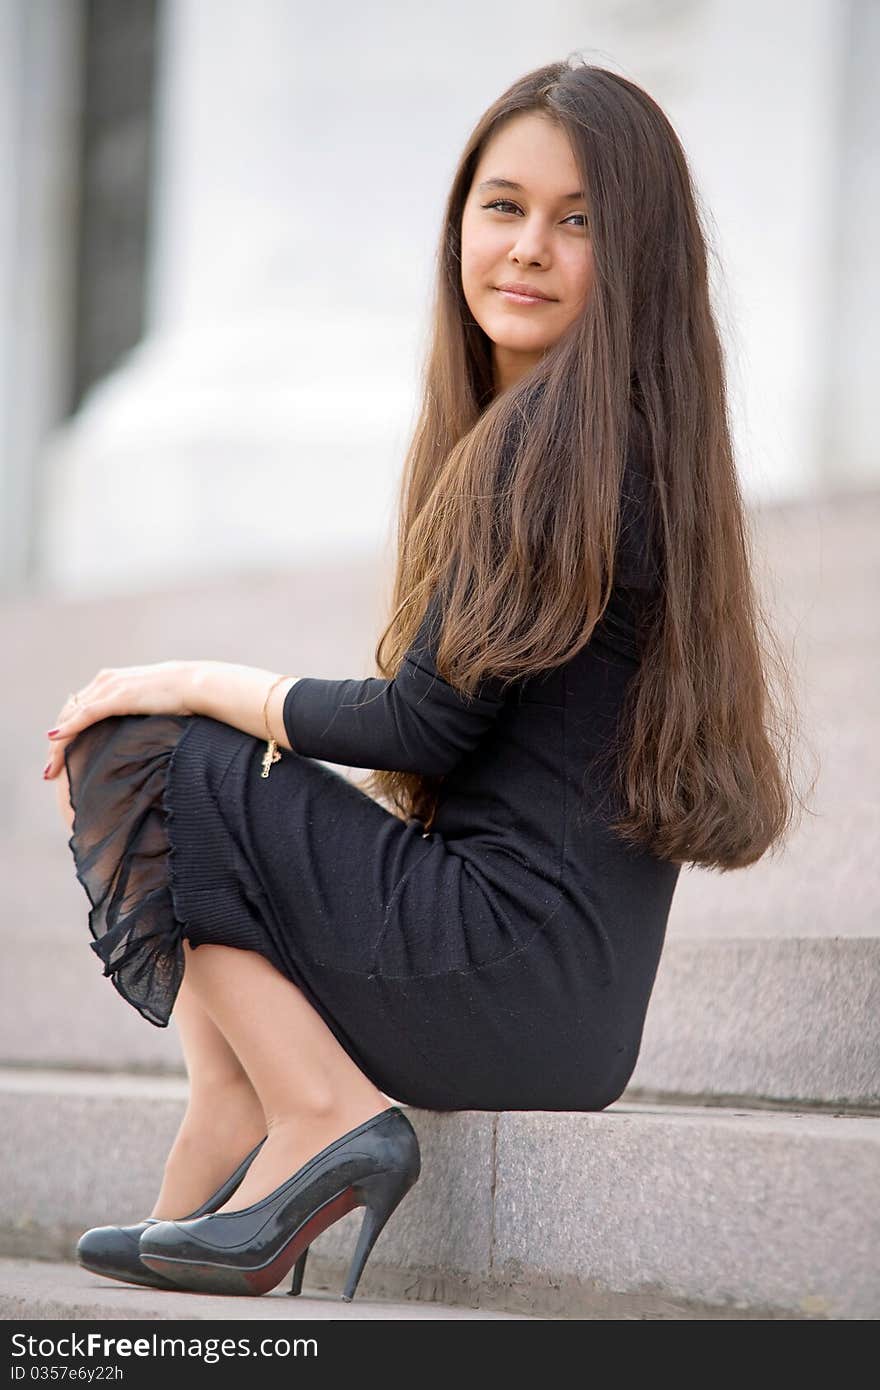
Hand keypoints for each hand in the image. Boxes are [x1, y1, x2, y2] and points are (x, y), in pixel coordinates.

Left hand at [43, 660, 195, 779]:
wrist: (196, 685)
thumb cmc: (180, 697)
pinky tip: (55, 740)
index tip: (59, 757)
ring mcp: (110, 687)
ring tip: (50, 769)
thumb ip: (134, 712)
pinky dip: (68, 728)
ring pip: (72, 717)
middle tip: (49, 771)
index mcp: (111, 681)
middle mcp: (105, 681)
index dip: (65, 733)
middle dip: (55, 745)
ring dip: (57, 745)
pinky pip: (85, 715)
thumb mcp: (150, 703)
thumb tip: (131, 734)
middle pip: (68, 714)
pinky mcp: (118, 696)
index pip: (77, 709)